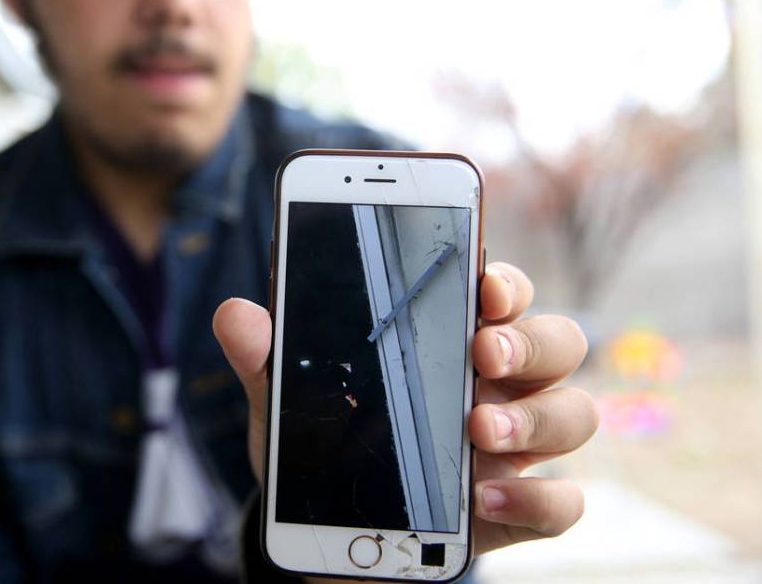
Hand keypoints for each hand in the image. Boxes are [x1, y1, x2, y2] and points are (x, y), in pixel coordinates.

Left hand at [212, 261, 596, 554]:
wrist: (325, 526)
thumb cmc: (322, 441)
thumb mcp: (286, 398)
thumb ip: (267, 356)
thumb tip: (235, 314)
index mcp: (448, 340)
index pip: (499, 293)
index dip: (504, 281)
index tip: (483, 284)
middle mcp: (495, 384)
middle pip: (556, 342)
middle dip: (530, 340)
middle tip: (483, 352)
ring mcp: (513, 447)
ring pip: (572, 413)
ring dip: (536, 417)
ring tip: (479, 429)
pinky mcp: (515, 508)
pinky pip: (562, 503)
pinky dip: (537, 498)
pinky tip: (483, 498)